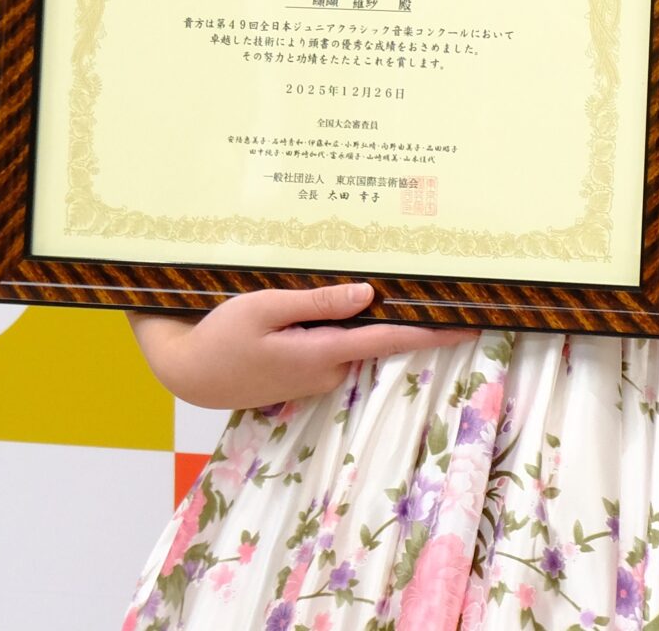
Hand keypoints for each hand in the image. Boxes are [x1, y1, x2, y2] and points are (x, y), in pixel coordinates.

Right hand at [130, 283, 457, 410]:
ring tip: (396, 285)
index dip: (432, 332)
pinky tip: (345, 303)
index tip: (471, 326)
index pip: (389, 340)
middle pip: (379, 338)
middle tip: (443, 287)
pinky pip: (338, 345)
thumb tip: (369, 295)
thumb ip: (318, 302)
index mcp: (321, 352)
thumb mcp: (264, 308)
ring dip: (372, 319)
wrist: (187, 371)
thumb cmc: (220, 335)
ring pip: (357, 341)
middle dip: (408, 316)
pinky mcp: (306, 373)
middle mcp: (328, 369)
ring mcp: (317, 375)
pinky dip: (347, 327)